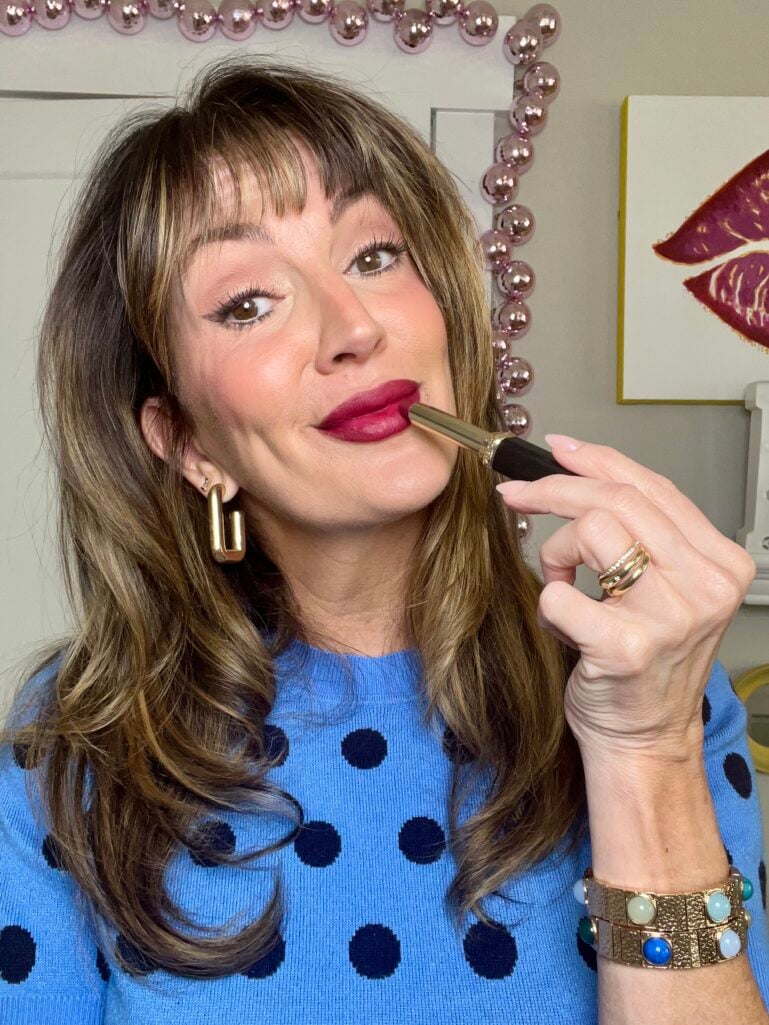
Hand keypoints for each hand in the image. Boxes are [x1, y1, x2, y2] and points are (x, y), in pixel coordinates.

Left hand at [496, 436, 756, 762]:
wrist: (643, 739)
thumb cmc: (644, 662)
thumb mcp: (661, 587)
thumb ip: (640, 531)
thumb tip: (580, 466)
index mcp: (718, 563)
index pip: (654, 487)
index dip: (597, 460)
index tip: (557, 449)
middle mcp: (704, 586)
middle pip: (617, 500)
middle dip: (554, 489)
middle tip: (516, 495)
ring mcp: (669, 617)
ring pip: (590, 531)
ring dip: (556, 554)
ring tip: (563, 584)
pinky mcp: (626, 646)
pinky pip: (558, 594)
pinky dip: (548, 604)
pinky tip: (565, 626)